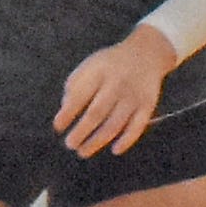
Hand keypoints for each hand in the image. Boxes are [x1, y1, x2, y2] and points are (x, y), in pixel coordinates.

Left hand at [53, 26, 176, 157]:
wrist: (145, 55)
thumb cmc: (109, 66)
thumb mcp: (89, 66)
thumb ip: (74, 86)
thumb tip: (65, 113)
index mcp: (98, 72)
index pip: (79, 96)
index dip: (67, 114)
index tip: (57, 127)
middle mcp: (117, 84)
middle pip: (97, 112)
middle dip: (81, 131)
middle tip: (70, 144)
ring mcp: (133, 96)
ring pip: (116, 123)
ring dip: (98, 141)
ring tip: (83, 151)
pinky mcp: (148, 106)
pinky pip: (138, 127)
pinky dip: (127, 140)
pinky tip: (114, 150)